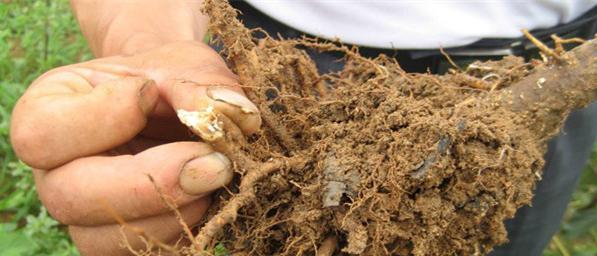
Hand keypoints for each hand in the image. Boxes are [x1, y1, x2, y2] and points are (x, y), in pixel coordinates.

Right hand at [10, 42, 259, 254]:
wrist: (176, 102)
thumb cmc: (168, 78)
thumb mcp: (181, 66)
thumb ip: (199, 85)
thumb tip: (233, 113)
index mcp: (45, 115)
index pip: (41, 135)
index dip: (103, 117)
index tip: (150, 93)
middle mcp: (56, 173)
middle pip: (70, 198)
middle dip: (149, 184)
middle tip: (215, 162)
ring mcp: (87, 214)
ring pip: (105, 240)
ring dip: (173, 212)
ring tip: (218, 173)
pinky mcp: (126, 239)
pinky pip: (146, 251)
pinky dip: (185, 229)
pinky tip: (212, 196)